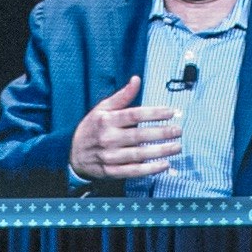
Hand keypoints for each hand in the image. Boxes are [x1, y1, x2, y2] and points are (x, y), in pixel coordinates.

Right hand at [69, 76, 183, 179]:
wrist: (73, 154)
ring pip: (139, 154)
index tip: (171, 112)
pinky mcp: (111, 171)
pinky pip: (133, 171)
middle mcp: (108, 138)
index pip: (134, 115)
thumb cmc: (92, 128)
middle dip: (162, 133)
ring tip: (176, 147)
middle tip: (178, 131)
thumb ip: (122, 96)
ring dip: (160, 151)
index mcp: (107, 120)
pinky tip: (164, 165)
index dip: (154, 113)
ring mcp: (110, 156)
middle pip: (139, 135)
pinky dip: (149, 169)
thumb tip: (136, 80)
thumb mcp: (102, 108)